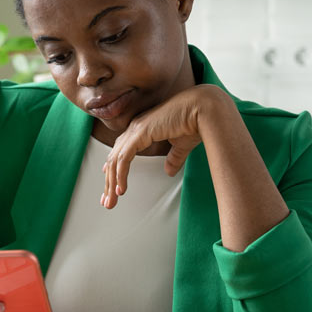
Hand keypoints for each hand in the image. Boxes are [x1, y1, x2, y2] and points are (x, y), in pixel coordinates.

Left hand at [101, 85, 228, 209]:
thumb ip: (173, 158)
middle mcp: (135, 129)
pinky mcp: (140, 133)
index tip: (110, 187)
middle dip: (109, 181)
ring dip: (111, 183)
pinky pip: (124, 158)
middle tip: (107, 202)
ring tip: (111, 202)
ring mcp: (136, 130)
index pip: (121, 152)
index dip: (113, 170)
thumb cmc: (195, 123)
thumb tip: (168, 171)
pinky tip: (121, 189)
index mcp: (142, 130)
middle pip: (114, 158)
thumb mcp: (181, 146)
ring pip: (115, 160)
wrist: (203, 109)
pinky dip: (120, 174)